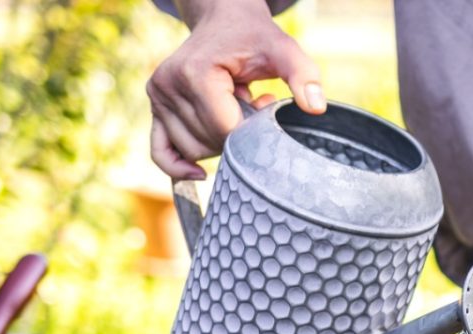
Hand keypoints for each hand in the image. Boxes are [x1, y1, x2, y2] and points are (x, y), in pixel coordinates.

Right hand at [147, 1, 324, 178]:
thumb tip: (316, 108)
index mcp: (195, 73)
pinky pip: (160, 150)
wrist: (224, 21)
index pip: (226, 129)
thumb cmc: (254, 37)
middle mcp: (168, 85)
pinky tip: (200, 173)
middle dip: (236, 134)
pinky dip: (178, 165)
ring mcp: (158, 97)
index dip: (251, 132)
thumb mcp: (283, 50)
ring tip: (233, 108)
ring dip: (219, 141)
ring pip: (192, 150)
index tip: (262, 105)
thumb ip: (303, 75)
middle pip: (209, 142)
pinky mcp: (156, 108)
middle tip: (250, 103)